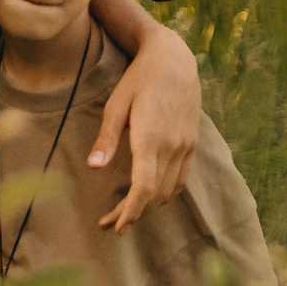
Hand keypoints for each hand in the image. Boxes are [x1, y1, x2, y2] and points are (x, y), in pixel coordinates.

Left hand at [89, 25, 198, 232]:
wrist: (174, 59)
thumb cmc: (138, 79)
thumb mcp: (116, 104)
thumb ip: (107, 138)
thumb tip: (94, 167)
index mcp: (151, 138)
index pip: (144, 187)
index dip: (131, 211)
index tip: (116, 226)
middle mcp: (173, 146)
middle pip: (155, 194)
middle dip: (133, 214)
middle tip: (109, 224)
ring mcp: (186, 145)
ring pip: (171, 189)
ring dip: (150, 206)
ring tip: (126, 214)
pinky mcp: (192, 142)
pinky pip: (182, 177)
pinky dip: (166, 192)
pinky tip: (151, 196)